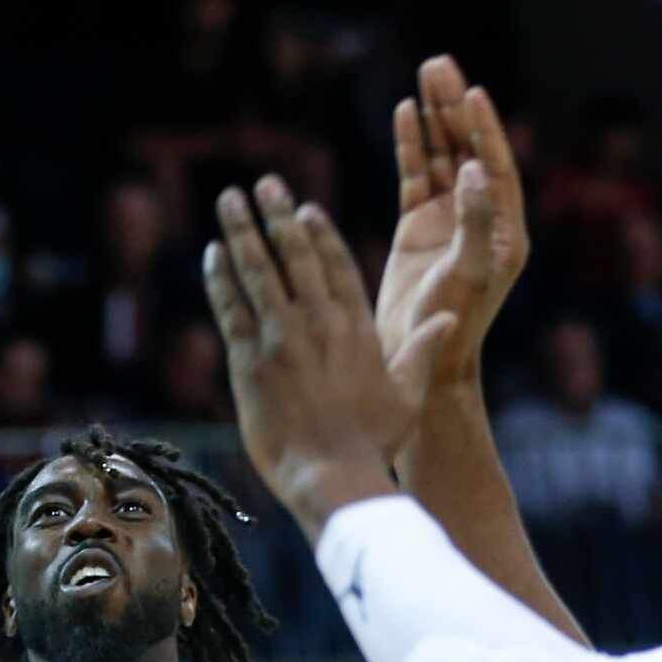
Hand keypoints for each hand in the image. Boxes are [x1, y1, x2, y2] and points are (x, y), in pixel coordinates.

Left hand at [204, 176, 454, 528]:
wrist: (333, 476)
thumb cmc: (373, 445)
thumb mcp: (409, 396)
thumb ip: (422, 351)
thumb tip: (450, 318)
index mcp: (357, 328)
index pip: (337, 265)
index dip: (320, 234)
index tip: (306, 209)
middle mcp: (318, 323)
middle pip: (295, 254)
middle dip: (278, 215)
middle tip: (264, 185)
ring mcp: (281, 338)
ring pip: (258, 270)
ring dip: (242, 231)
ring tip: (229, 200)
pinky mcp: (250, 361)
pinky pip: (231, 307)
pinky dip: (221, 277)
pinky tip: (212, 253)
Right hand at [376, 56, 528, 391]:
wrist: (419, 360)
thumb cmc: (451, 326)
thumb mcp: (467, 274)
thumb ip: (473, 222)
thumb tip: (475, 168)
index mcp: (503, 232)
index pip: (496, 167)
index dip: (484, 129)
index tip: (472, 92)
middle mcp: (479, 221)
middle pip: (468, 150)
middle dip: (455, 108)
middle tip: (439, 65)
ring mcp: (447, 222)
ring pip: (442, 157)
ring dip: (433, 118)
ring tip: (424, 74)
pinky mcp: (417, 229)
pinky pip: (415, 177)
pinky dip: (410, 146)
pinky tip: (403, 113)